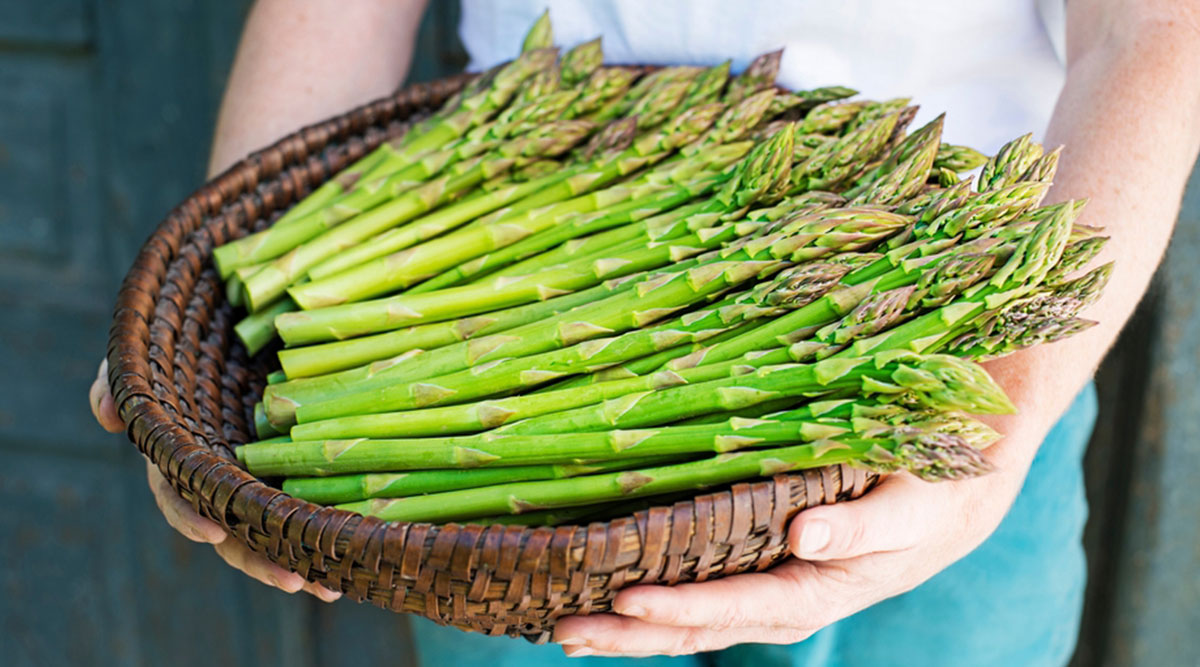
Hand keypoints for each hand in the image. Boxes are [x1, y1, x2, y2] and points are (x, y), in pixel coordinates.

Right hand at [90, 359, 340, 601]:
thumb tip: (106, 417)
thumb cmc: (186, 340)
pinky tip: (356, 555)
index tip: (212, 533)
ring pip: (276, 528)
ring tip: (331, 586)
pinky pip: (311, 503)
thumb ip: (118, 377)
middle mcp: (223, 474)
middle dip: (261, 560)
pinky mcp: (299, 463)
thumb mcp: (147, 351)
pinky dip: (327, 531)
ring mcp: (262, 473)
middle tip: (295, 581)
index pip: (178, 495)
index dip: (189, 516)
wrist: (239, 319)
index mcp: (184, 456)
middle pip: (235, 529)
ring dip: (300, 560)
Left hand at [552, 436, 1033, 657]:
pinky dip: (653, 606)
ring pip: (690, 623)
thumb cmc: (927, 499)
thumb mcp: (906, 508)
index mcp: (815, 590)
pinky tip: (610, 597)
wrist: (946, 504)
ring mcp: (766, 592)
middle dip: (632, 635)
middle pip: (698, 630)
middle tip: (566, 627)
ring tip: (565, 623)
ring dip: (630, 628)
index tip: (627, 601)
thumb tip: (805, 537)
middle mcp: (782, 602)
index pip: (735, 608)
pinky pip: (699, 598)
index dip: (681, 608)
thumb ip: (861, 527)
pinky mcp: (757, 574)